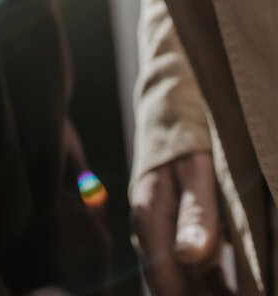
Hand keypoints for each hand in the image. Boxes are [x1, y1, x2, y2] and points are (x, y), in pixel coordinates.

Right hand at [131, 153, 229, 294]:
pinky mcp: (177, 237)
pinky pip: (194, 272)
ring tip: (243, 294)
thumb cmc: (187, 140)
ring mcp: (162, 238)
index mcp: (149, 218)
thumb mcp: (197, 171)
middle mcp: (149, 235)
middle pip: (173, 287)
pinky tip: (232, 291)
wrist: (173, 115)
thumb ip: (194, 214)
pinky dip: (212, 286)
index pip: (165, 283)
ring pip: (184, 283)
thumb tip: (188, 256)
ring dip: (207, 292)